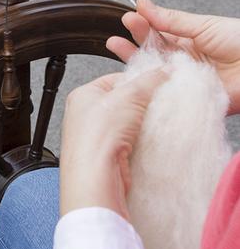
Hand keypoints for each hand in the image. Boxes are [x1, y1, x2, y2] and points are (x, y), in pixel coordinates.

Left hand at [60, 69, 166, 219]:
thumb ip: (150, 80)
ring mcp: (96, 139)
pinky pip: (131, 146)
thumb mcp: (130, 95)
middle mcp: (86, 117)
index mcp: (83, 95)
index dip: (138, 80)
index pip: (116, 79)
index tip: (158, 82)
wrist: (97, 178)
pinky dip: (144, 144)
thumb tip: (164, 70)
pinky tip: (153, 143)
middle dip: (144, 104)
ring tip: (158, 123)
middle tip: (161, 103)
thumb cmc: (98, 136)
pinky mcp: (109, 159)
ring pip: (129, 126)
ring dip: (145, 126)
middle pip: (124, 103)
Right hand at [106, 0, 239, 114]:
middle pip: (152, 54)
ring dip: (135, 62)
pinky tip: (137, 78)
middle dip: (133, 43)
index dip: (142, 26)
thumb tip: (144, 4)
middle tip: (116, 36)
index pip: (158, 33)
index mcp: (187, 42)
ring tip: (116, 48)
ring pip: (155, 73)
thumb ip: (171, 20)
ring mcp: (185, 81)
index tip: (129, 17)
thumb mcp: (202, 25)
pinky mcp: (191, 100)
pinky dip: (151, 87)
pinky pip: (167, 94)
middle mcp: (183, 62)